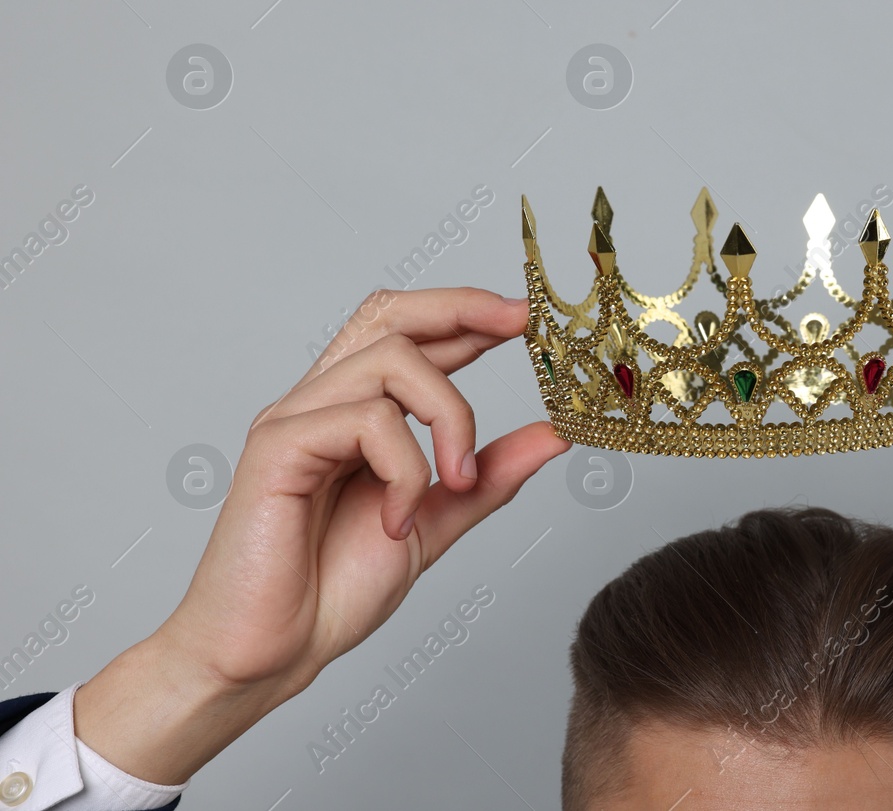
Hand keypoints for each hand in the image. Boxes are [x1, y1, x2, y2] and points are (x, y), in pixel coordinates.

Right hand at [74, 287, 569, 781]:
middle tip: (520, 324)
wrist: (268, 655)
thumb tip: (554, 435)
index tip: (527, 317)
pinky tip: (395, 520)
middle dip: (462, 307)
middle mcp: (321, 402)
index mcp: (354, 413)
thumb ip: (488, 478)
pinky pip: (366, 418)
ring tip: (456, 481)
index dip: (467, 313)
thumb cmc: (330, 590)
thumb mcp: (435, 522)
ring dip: (449, 416)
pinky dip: (405, 467)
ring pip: (392, 360)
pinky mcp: (277, 446)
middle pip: (388, 313)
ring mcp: (296, 419)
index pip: (407, 333)